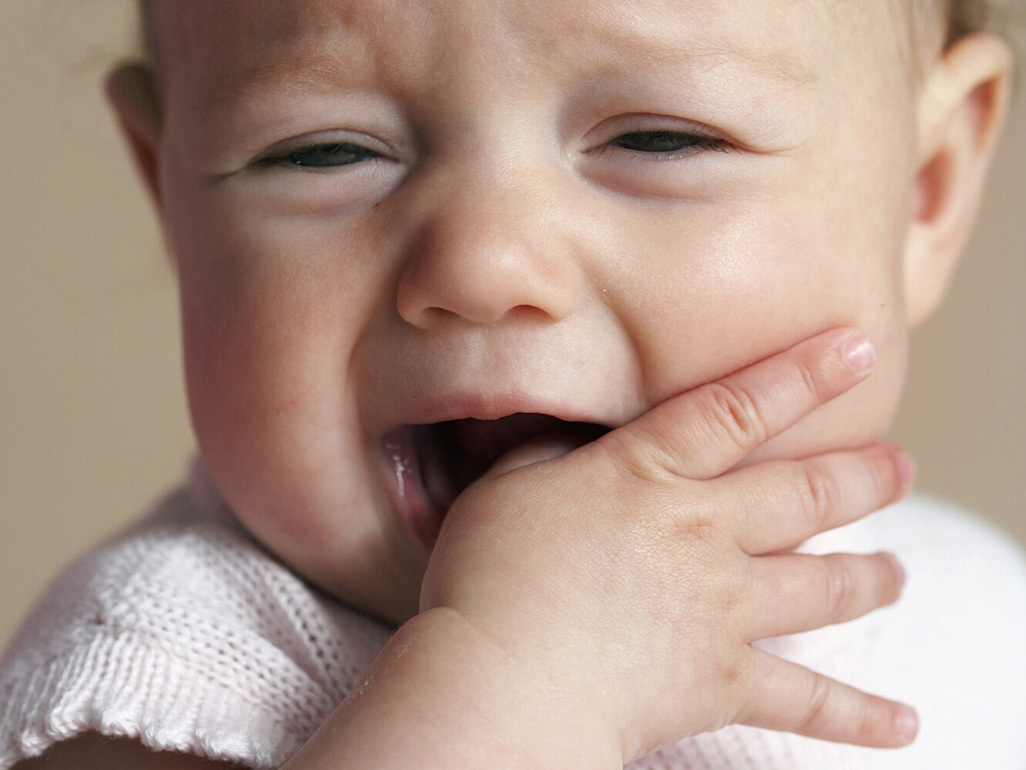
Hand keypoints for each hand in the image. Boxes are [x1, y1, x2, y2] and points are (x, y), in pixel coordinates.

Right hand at [420, 328, 915, 762]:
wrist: (502, 679)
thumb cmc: (489, 578)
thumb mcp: (506, 487)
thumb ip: (551, 455)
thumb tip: (575, 437)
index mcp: (648, 475)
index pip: (739, 409)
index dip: (803, 374)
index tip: (856, 348)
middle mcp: (701, 533)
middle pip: (805, 495)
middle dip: (862, 476)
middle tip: (902, 465)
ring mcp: (720, 608)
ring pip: (821, 586)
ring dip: (869, 577)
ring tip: (898, 573)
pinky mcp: (721, 680)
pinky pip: (804, 701)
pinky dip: (857, 716)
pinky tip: (902, 722)